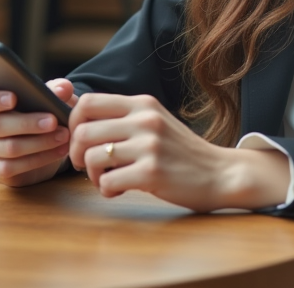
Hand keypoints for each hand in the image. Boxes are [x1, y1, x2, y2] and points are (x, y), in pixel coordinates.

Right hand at [0, 78, 78, 186]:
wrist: (40, 148)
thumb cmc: (38, 115)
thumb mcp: (47, 100)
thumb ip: (54, 90)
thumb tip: (63, 88)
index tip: (13, 98)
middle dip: (28, 123)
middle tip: (53, 121)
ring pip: (10, 147)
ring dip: (40, 142)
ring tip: (63, 136)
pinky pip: (15, 167)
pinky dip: (40, 159)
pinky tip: (59, 151)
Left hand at [68, 93, 290, 211]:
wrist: (220, 173)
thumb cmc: (181, 152)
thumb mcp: (154, 123)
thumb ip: (123, 118)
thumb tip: (77, 119)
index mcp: (143, 104)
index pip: (87, 102)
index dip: (73, 123)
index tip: (82, 142)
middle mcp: (145, 120)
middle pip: (83, 132)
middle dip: (77, 155)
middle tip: (90, 166)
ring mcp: (149, 146)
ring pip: (92, 158)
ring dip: (92, 175)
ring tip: (107, 180)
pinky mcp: (152, 172)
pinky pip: (107, 182)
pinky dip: (107, 191)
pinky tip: (121, 190)